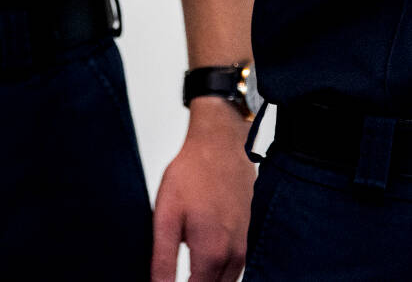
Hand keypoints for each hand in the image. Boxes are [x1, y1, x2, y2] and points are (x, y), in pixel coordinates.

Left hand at [149, 100, 252, 281]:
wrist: (221, 143)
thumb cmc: (193, 173)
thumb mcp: (166, 217)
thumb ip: (162, 260)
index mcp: (212, 254)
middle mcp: (234, 256)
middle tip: (174, 274)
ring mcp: (245, 246)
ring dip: (207, 281)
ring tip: (185, 269)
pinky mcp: (248, 237)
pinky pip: (234, 268)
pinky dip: (219, 273)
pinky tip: (203, 259)